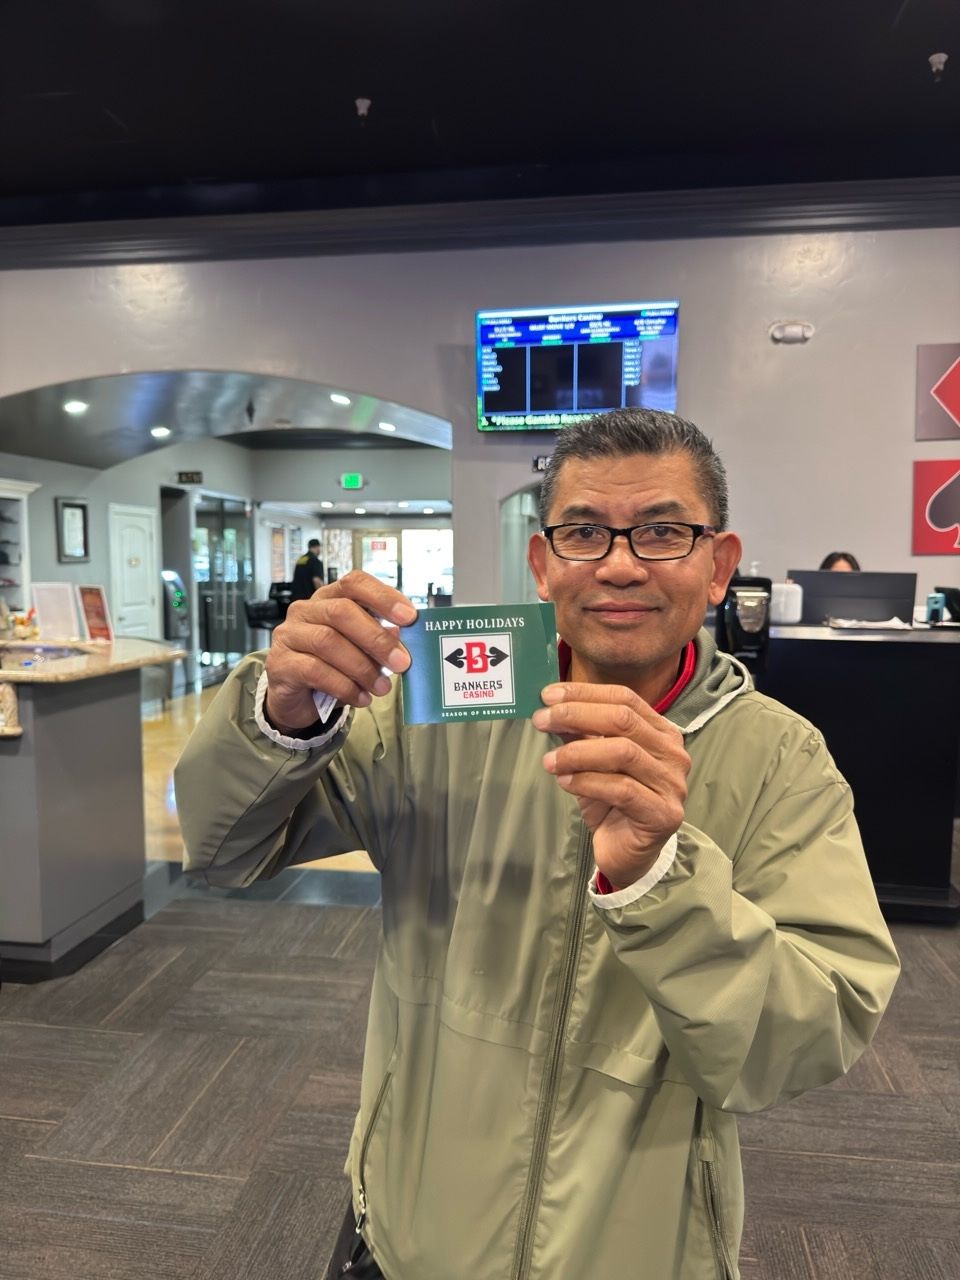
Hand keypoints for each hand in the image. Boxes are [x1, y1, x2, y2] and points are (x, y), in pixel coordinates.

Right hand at [264, 570, 416, 731]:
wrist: (295, 699)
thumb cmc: (330, 668)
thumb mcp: (358, 652)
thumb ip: (376, 640)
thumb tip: (399, 636)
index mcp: (328, 599)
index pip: (354, 583)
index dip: (383, 596)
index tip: (409, 617)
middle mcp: (305, 611)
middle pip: (341, 611)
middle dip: (376, 637)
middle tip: (401, 662)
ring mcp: (289, 635)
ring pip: (328, 642)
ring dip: (362, 667)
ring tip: (382, 687)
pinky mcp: (280, 663)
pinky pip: (314, 670)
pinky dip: (343, 686)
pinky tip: (360, 698)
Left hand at [531, 682, 689, 889]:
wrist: (625, 852)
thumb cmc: (611, 802)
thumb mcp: (592, 760)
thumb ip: (580, 733)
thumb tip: (551, 707)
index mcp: (661, 732)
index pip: (624, 699)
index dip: (585, 694)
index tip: (548, 695)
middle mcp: (673, 754)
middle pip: (623, 720)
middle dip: (576, 715)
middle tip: (542, 720)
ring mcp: (673, 784)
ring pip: (623, 752)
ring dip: (578, 752)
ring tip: (550, 761)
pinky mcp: (663, 814)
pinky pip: (622, 788)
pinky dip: (588, 781)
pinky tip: (565, 782)